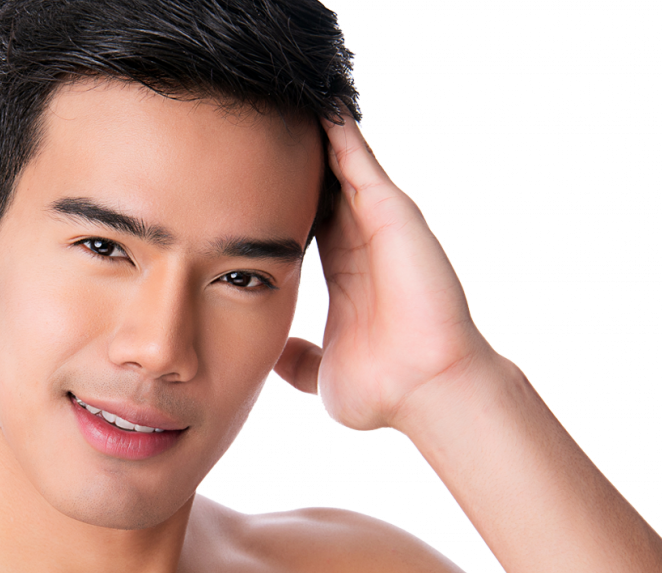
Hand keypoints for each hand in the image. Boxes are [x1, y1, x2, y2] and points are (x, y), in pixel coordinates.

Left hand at [274, 115, 492, 433]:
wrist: (426, 389)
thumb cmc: (385, 389)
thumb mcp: (321, 373)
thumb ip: (298, 360)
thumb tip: (273, 357)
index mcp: (345, 272)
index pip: (304, 222)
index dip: (275, 200)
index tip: (236, 182)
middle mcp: (361, 242)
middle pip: (318, 184)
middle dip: (287, 158)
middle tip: (246, 121)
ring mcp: (379, 223)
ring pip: (337, 163)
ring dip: (307, 132)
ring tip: (269, 93)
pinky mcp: (393, 210)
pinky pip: (358, 157)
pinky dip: (336, 129)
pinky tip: (306, 99)